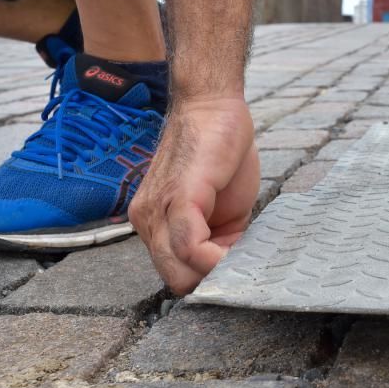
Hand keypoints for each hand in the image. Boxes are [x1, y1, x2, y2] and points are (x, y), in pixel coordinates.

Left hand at [129, 98, 259, 294]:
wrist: (213, 106)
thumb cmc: (219, 153)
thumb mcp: (218, 208)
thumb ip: (216, 238)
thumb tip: (229, 267)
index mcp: (155, 225)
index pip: (174, 273)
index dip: (207, 278)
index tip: (236, 269)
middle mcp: (147, 221)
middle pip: (174, 280)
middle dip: (211, 281)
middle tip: (241, 265)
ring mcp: (158, 211)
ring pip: (179, 271)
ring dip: (215, 271)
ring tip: (242, 256)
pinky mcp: (178, 198)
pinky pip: (189, 246)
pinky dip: (214, 258)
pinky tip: (234, 249)